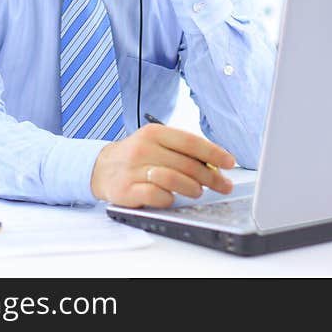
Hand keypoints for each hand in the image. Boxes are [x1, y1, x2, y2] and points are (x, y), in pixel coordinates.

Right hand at [90, 123, 235, 207]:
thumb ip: (181, 150)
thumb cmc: (137, 156)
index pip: (190, 141)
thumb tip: (215, 163)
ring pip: (173, 179)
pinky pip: (156, 196)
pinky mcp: (126, 190)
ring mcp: (134, 169)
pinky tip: (172, 198)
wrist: (101, 168)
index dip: (214, 152)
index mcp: (155, 132)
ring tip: (198, 191)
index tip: (230, 162)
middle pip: (186, 163)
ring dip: (192, 187)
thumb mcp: (157, 143)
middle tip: (224, 185)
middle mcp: (144, 148)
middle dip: (211, 176)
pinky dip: (169, 199)